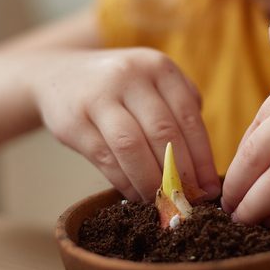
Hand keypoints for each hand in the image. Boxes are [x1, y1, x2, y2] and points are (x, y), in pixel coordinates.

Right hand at [28, 48, 219, 201]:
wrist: (59, 74)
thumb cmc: (121, 87)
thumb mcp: (153, 81)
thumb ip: (180, 109)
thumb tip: (204, 167)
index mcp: (158, 67)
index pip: (188, 118)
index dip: (202, 158)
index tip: (210, 188)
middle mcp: (130, 76)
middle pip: (163, 133)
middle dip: (180, 174)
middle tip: (190, 201)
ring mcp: (99, 97)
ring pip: (132, 148)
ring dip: (151, 181)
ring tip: (163, 201)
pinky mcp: (74, 121)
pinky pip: (105, 159)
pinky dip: (124, 182)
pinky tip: (136, 195)